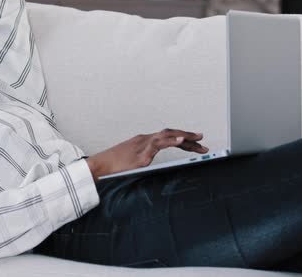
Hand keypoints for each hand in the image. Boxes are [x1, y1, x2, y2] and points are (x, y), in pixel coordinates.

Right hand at [86, 128, 208, 181]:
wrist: (98, 167)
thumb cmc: (112, 167)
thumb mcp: (131, 163)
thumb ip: (143, 162)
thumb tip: (153, 169)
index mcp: (143, 142)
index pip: (166, 136)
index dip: (182, 138)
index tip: (196, 142)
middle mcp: (144, 140)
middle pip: (169, 133)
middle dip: (188, 136)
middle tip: (203, 140)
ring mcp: (142, 146)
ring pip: (166, 135)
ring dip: (184, 137)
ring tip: (198, 139)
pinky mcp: (140, 155)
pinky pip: (158, 144)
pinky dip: (171, 140)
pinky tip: (181, 140)